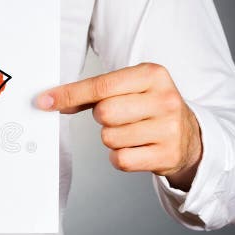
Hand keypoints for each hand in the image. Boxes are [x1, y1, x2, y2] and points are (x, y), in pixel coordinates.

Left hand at [36, 63, 201, 190]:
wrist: (191, 137)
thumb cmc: (150, 108)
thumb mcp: (130, 89)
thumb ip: (92, 93)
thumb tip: (50, 100)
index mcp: (153, 75)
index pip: (101, 85)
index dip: (69, 95)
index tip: (44, 101)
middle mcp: (164, 99)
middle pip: (104, 113)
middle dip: (102, 118)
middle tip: (119, 117)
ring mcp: (169, 128)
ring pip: (110, 138)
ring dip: (111, 139)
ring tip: (132, 133)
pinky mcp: (167, 155)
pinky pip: (121, 160)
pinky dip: (120, 157)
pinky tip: (136, 148)